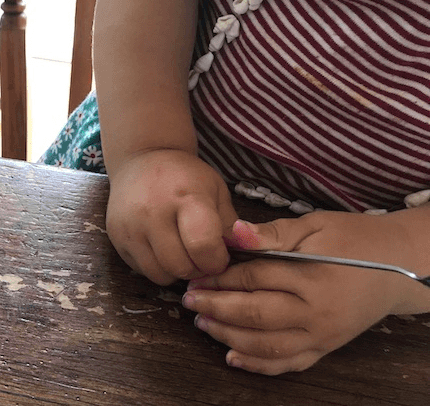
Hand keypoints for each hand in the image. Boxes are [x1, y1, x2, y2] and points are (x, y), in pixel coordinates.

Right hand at [105, 149, 236, 284]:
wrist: (142, 158)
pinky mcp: (116, 238)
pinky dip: (157, 267)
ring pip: (160, 274)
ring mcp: (130, 227)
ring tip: (182, 253)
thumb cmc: (184, 176)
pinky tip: (162, 248)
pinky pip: (142, 270)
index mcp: (185, 197)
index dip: (217, 261)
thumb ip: (229, 225)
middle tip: (202, 257)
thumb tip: (242, 257)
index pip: (203, 246)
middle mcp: (152, 212)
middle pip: (181, 266)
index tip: (220, 256)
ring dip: (176, 272)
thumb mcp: (215, 190)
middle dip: (197, 269)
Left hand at [182, 213, 418, 374]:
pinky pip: (290, 363)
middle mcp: (318, 313)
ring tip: (202, 323)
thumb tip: (232, 233)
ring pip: (268, 345)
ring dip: (229, 336)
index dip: (221, 277)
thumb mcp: (315, 225)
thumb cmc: (355, 239)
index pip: (256, 278)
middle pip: (256, 315)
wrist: (401, 266)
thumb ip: (273, 233)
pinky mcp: (327, 347)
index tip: (196, 275)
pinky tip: (232, 356)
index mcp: (314, 277)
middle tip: (189, 300)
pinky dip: (259, 364)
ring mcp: (324, 335)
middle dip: (217, 308)